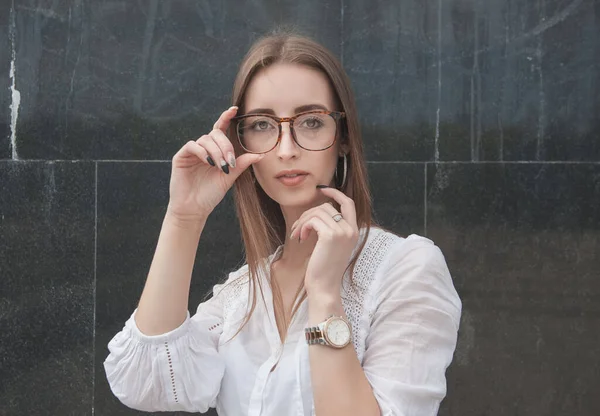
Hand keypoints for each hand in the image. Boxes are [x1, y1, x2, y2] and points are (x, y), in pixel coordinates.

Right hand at [167, 106, 263, 220]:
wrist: (195, 209)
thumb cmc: (211, 194)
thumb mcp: (229, 177)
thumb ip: (241, 164)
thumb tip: (260, 154)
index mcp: (215, 151)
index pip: (220, 129)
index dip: (226, 117)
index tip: (234, 109)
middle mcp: (203, 148)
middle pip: (215, 134)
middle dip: (226, 146)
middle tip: (230, 162)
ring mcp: (192, 152)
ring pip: (205, 140)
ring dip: (217, 152)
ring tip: (221, 167)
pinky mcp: (181, 157)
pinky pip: (193, 146)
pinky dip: (203, 152)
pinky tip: (209, 162)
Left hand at [289, 186, 358, 295]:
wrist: (324, 287)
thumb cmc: (324, 269)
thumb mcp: (332, 246)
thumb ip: (331, 228)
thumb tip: (317, 212)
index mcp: (354, 231)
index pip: (348, 203)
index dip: (335, 193)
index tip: (322, 189)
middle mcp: (351, 230)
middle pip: (327, 207)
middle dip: (309, 214)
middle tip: (299, 228)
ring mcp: (342, 232)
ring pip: (317, 212)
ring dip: (303, 221)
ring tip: (298, 235)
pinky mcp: (330, 235)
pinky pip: (312, 220)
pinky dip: (303, 227)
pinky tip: (301, 239)